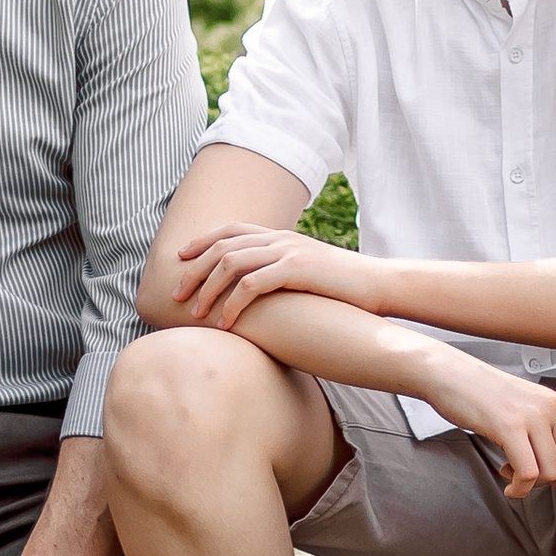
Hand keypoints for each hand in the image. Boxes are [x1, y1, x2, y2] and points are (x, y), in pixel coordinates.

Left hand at [175, 223, 379, 326]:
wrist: (379, 285)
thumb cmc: (343, 288)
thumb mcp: (307, 274)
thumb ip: (281, 273)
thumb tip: (259, 291)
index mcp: (280, 236)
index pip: (230, 230)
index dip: (200, 241)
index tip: (179, 259)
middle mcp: (280, 238)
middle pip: (222, 246)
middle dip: (194, 270)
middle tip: (176, 294)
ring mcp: (288, 251)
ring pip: (231, 263)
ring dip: (208, 289)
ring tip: (195, 314)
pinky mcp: (297, 270)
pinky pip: (252, 285)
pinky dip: (233, 305)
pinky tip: (225, 325)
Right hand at [421, 356, 555, 498]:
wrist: (451, 375)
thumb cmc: (483, 397)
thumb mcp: (525, 415)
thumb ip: (548, 443)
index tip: (537, 474)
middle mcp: (552, 408)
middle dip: (545, 482)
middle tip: (521, 474)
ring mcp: (532, 416)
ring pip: (549, 473)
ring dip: (530, 485)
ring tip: (510, 473)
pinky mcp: (509, 427)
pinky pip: (528, 473)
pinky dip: (519, 488)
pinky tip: (507, 485)